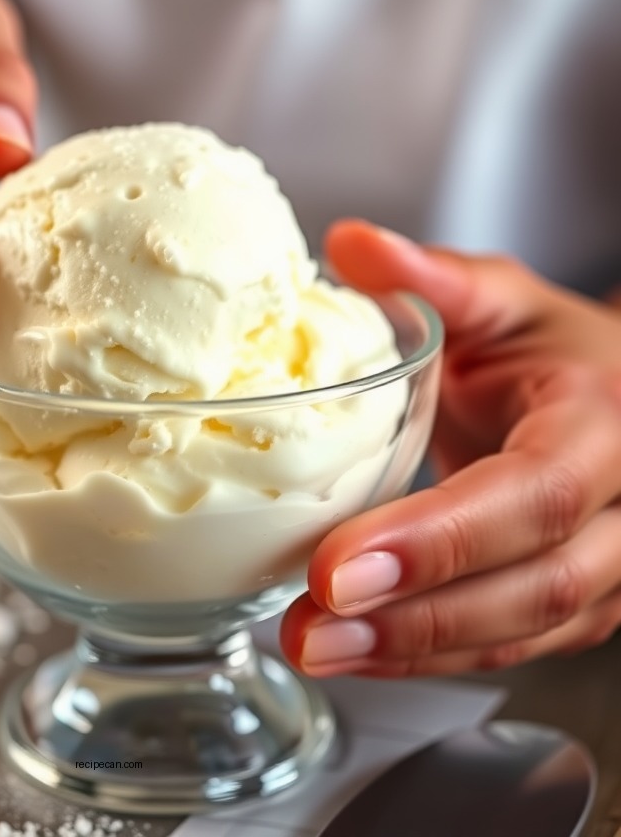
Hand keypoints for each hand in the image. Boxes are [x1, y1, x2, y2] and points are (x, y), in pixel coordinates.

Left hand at [281, 221, 620, 675]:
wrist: (614, 397)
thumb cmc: (553, 350)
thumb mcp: (502, 301)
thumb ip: (434, 278)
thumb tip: (350, 244)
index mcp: (603, 423)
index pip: (531, 494)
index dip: (437, 538)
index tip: (336, 565)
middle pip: (533, 583)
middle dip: (414, 615)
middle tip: (310, 626)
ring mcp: (611, 567)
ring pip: (522, 630)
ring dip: (411, 650)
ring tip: (313, 647)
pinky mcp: (581, 603)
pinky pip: (511, 645)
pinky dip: (430, 656)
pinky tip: (359, 654)